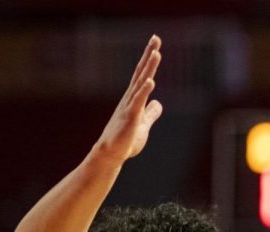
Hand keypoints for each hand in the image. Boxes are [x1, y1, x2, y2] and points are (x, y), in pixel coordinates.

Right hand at [91, 36, 163, 166]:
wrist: (110, 155)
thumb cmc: (124, 141)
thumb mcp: (143, 125)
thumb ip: (151, 113)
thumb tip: (158, 103)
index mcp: (134, 99)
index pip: (143, 75)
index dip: (149, 59)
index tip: (155, 43)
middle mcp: (130, 99)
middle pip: (141, 73)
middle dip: (149, 55)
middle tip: (155, 38)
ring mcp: (129, 107)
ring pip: (140, 84)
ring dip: (148, 68)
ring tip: (156, 53)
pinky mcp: (130, 118)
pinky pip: (138, 103)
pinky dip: (144, 91)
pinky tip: (151, 81)